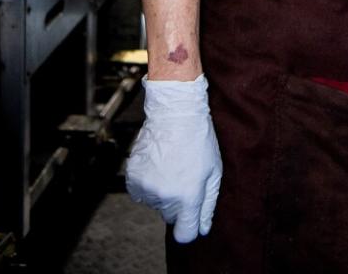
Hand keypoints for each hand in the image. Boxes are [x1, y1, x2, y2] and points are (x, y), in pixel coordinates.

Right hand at [126, 74, 222, 242]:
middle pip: (170, 217)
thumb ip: (208, 204)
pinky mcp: (133, 178)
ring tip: (171, 165)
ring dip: (162, 191)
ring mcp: (148, 187)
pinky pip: (141, 193)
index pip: (184, 234)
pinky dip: (148, 183)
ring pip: (155, 203)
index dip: (188, 228)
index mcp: (189, 197)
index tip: (190, 220)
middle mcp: (166, 197)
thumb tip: (203, 229)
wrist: (174, 113)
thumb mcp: (214, 170)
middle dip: (178, 203)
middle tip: (184, 176)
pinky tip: (157, 164)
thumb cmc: (199, 139)